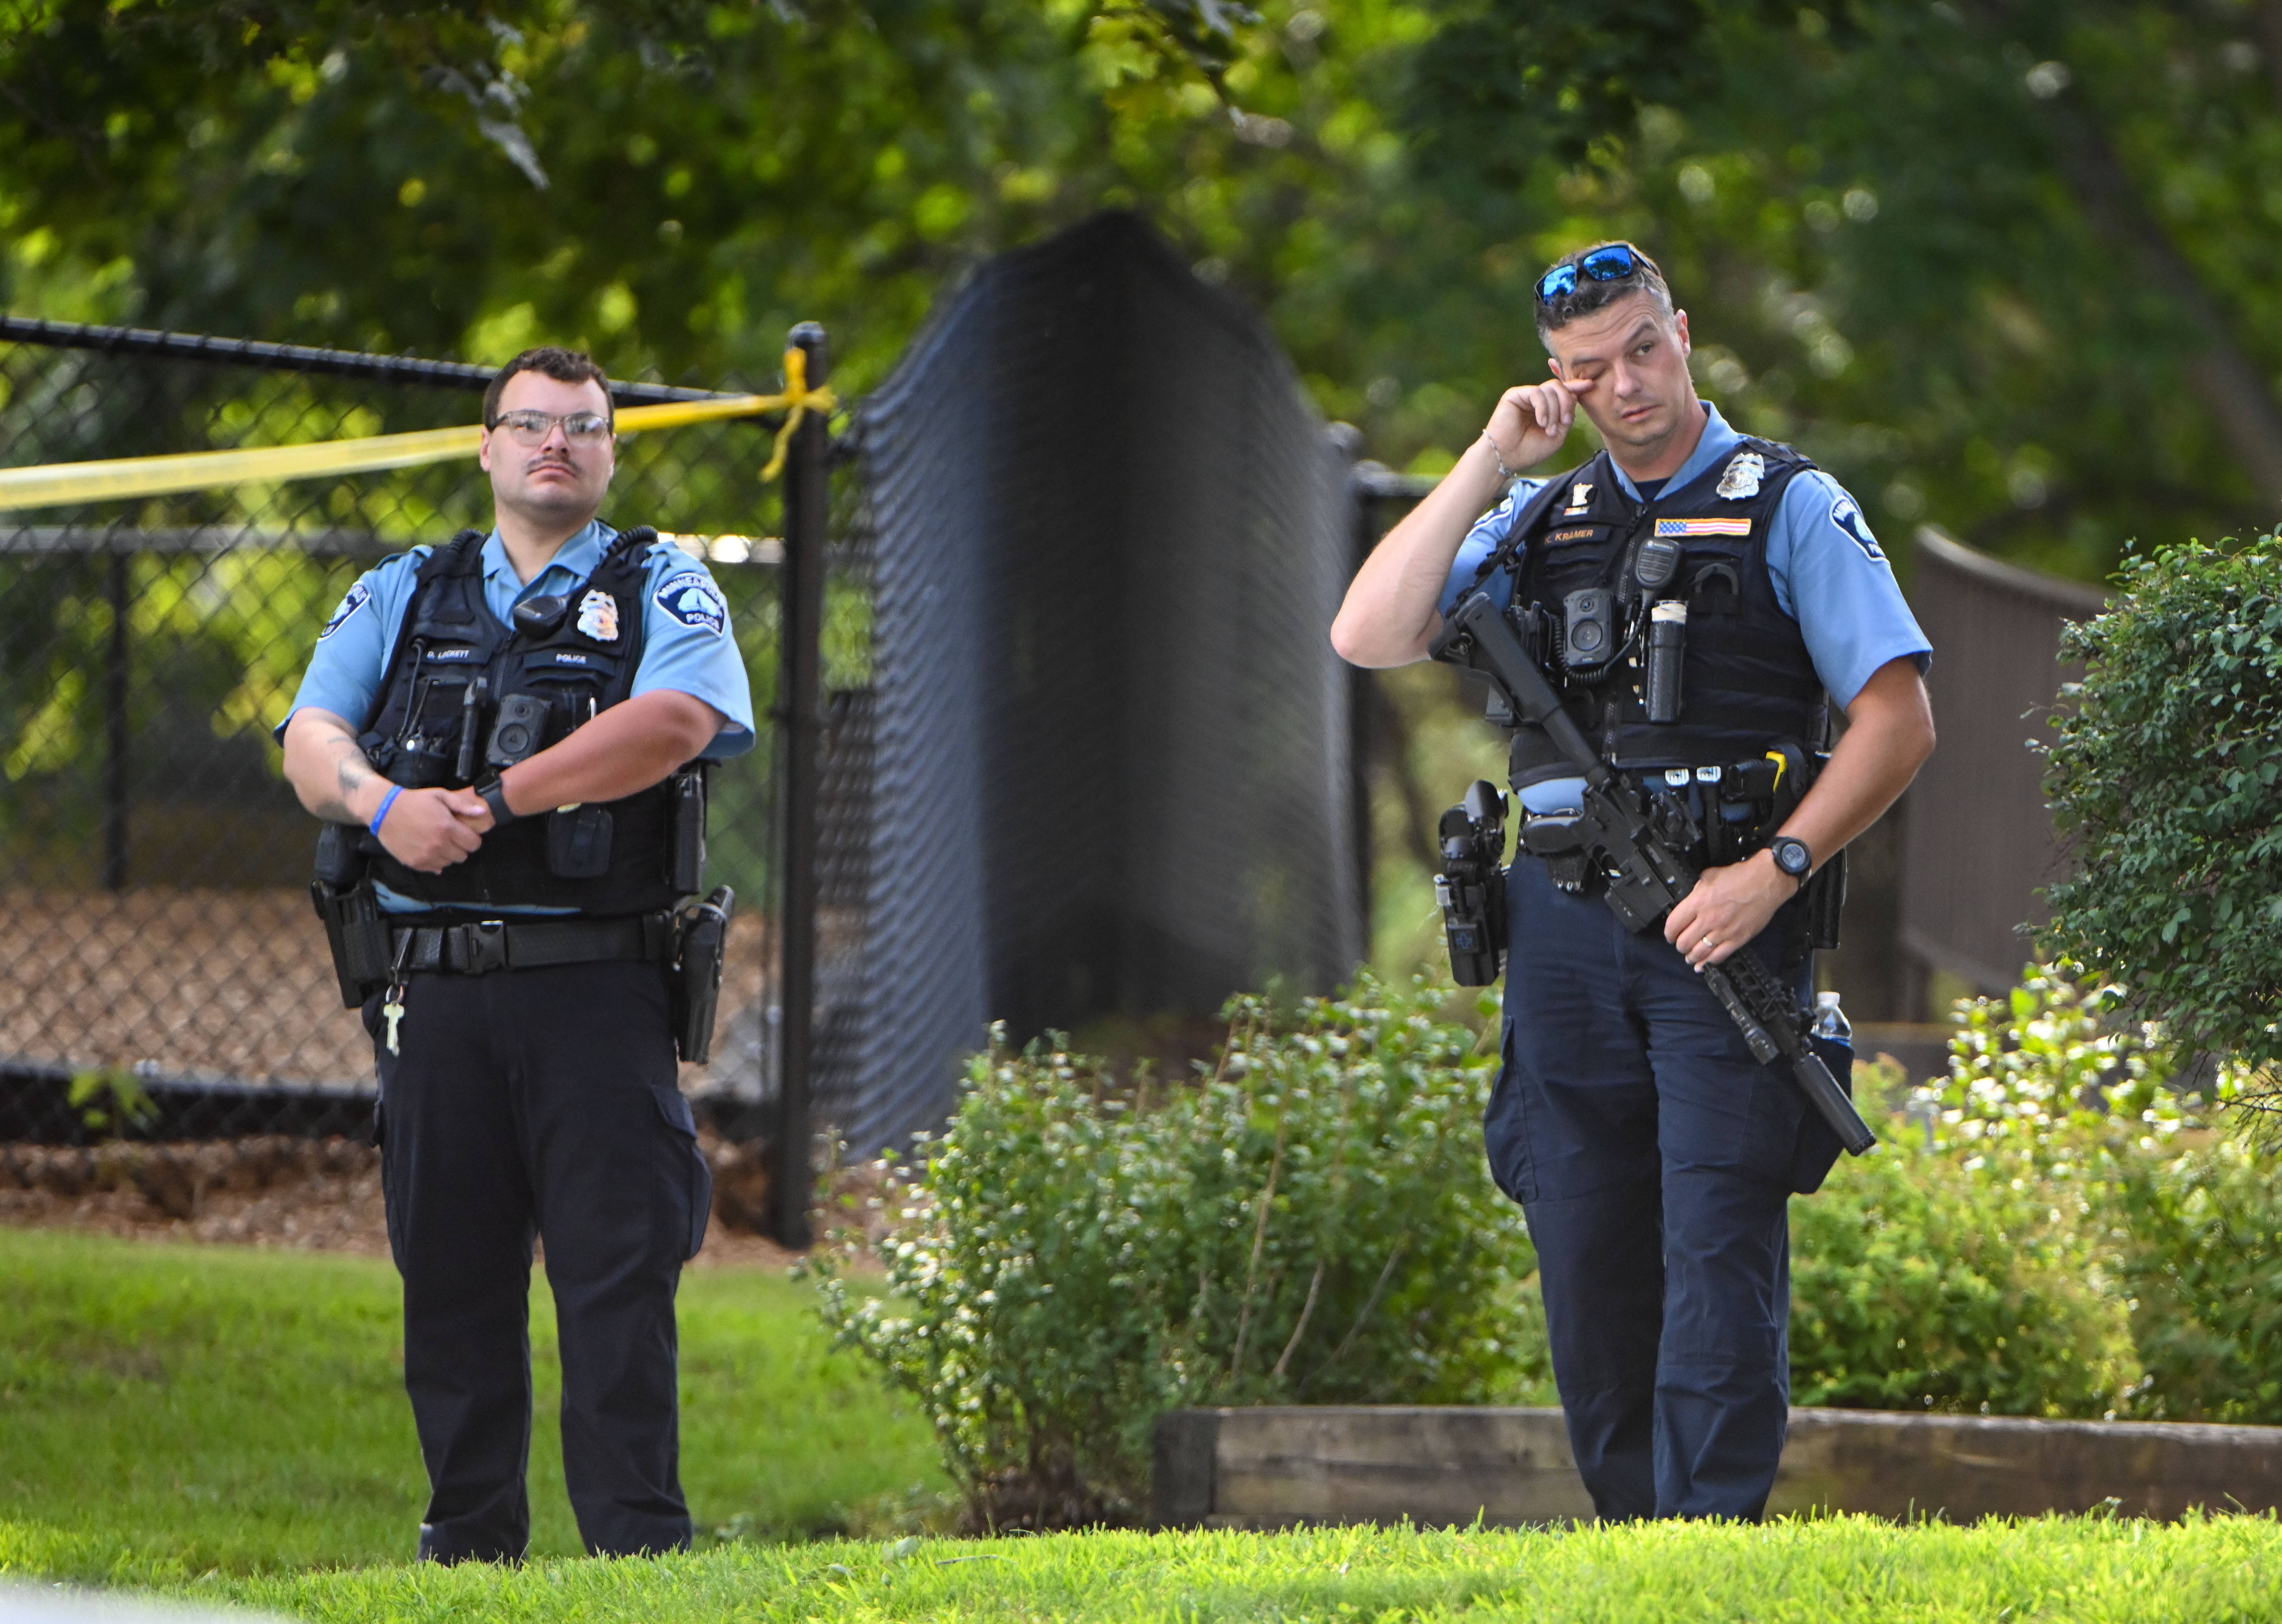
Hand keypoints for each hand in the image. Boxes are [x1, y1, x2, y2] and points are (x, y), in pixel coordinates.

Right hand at [377, 786, 489, 870]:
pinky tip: (428, 849)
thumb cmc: (415, 801)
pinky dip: (435, 861)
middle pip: (463, 856)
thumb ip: (462, 805)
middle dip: (460, 847)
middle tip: (451, 837)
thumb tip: (482, 813)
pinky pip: (434, 868)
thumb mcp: (440, 795)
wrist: (385, 811)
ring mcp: (426, 856)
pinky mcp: (415, 863)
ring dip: (447, 854)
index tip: (465, 834)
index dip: (471, 839)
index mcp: (448, 828)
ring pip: (449, 863)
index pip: (474, 844)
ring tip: (438, 842)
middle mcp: (439, 845)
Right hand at [1482, 377, 1594, 472]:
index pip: (1564, 391)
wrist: (1507, 457)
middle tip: (1565, 422)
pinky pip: (1537, 392)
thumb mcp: (1558, 436)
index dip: (1576, 387)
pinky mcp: (1515, 395)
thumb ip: (1567, 416)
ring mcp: (1526, 396)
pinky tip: (1541, 422)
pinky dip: (1543, 408)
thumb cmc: (1530, 450)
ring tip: (1549, 429)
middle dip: (1566, 404)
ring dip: (1555, 411)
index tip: (1590, 385)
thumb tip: (1574, 395)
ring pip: (1550, 389)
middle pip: (1560, 387)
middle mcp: (1537, 399)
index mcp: (1548, 407)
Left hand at [1663, 850, 1798, 970]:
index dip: (1668, 933)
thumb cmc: (1742, 876)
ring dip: (1691, 957)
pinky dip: (1709, 962)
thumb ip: (1696, 891)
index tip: (1670, 935)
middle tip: (1680, 945)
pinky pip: (1719, 956)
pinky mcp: (1738, 939)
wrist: (1767, 880)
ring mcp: (1724, 931)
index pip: (1673, 925)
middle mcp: (1709, 919)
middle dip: (1679, 946)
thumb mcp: (1710, 876)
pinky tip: (1704, 964)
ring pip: (1699, 952)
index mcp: (1699, 902)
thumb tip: (1689, 902)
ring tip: (1689, 956)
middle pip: (1684, 942)